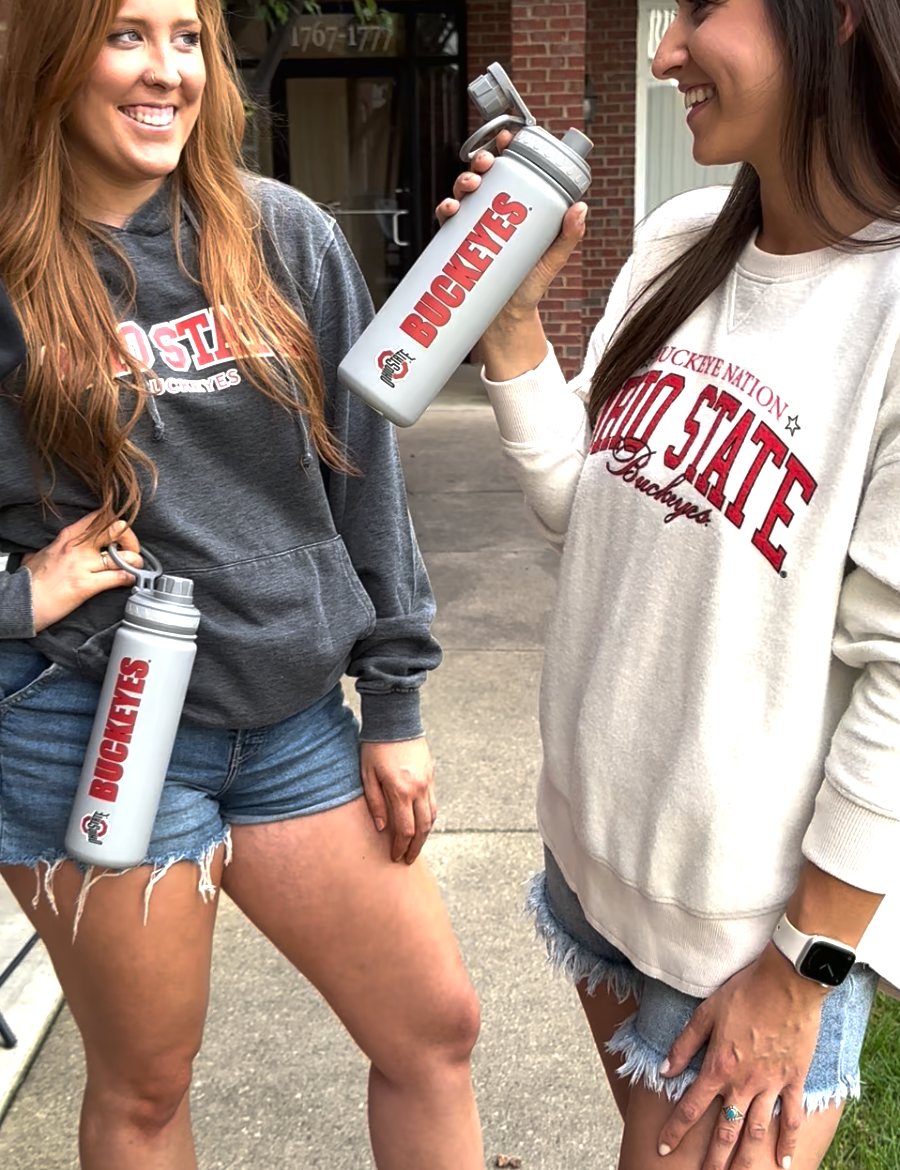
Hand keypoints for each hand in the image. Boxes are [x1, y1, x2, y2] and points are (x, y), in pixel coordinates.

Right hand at [22, 511, 142, 631]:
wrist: (21, 601)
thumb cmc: (31, 579)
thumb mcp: (45, 551)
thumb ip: (61, 544)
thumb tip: (68, 544)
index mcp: (68, 536)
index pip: (100, 516)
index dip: (116, 521)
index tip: (122, 531)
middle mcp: (77, 547)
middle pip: (117, 530)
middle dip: (131, 539)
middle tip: (133, 550)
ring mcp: (82, 566)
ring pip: (124, 556)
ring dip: (136, 562)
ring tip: (135, 567)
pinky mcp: (86, 585)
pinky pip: (118, 578)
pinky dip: (129, 578)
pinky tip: (130, 580)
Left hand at [360, 738, 436, 864]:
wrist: (395, 719)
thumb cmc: (375, 746)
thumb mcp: (367, 775)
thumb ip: (375, 803)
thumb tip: (381, 828)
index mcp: (401, 790)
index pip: (405, 829)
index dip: (400, 846)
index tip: (395, 857)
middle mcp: (419, 788)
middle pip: (423, 827)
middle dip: (416, 847)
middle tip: (408, 859)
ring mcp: (428, 781)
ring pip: (432, 816)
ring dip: (425, 834)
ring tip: (415, 845)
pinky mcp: (431, 774)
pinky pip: (433, 802)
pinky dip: (429, 817)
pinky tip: (421, 823)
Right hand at [435, 130, 587, 319]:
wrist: (505, 319)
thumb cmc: (529, 286)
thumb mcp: (553, 260)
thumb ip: (568, 236)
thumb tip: (580, 208)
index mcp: (515, 209)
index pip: (511, 172)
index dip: (506, 150)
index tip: (507, 138)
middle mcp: (491, 213)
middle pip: (483, 176)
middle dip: (481, 162)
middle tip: (488, 164)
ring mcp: (472, 227)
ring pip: (463, 193)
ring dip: (463, 181)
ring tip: (472, 185)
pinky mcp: (455, 244)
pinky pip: (446, 221)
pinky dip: (445, 209)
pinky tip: (452, 209)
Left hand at [657, 945, 826, 1169]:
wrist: (787, 983)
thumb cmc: (744, 992)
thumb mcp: (706, 1013)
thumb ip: (685, 1044)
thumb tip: (665, 1071)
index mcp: (718, 1067)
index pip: (690, 1107)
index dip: (675, 1131)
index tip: (663, 1150)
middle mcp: (743, 1083)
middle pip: (724, 1130)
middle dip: (712, 1159)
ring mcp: (770, 1084)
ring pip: (755, 1131)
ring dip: (746, 1159)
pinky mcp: (793, 1080)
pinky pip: (790, 1118)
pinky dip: (787, 1142)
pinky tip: (784, 1162)